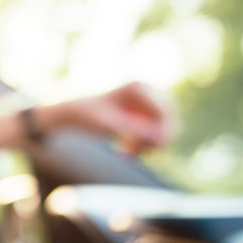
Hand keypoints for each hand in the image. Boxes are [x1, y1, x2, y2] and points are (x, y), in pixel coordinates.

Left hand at [41, 82, 173, 153]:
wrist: (74, 115)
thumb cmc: (88, 116)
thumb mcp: (109, 125)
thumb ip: (135, 130)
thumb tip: (160, 137)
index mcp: (138, 88)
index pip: (164, 110)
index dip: (164, 130)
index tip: (154, 148)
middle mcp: (147, 92)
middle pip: (168, 119)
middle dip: (155, 139)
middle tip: (136, 154)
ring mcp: (148, 103)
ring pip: (163, 128)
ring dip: (148, 145)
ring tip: (126, 154)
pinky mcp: (146, 114)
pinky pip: (156, 133)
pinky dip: (144, 144)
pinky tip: (128, 152)